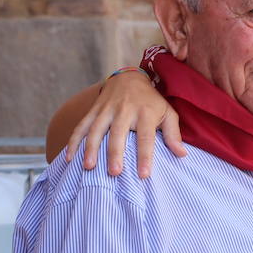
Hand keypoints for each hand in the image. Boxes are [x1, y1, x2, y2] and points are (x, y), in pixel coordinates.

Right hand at [69, 70, 184, 177]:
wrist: (129, 78)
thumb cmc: (151, 102)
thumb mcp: (168, 113)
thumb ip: (174, 134)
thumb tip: (182, 155)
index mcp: (145, 113)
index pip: (146, 137)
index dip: (145, 156)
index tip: (143, 175)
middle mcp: (124, 110)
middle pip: (118, 133)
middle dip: (115, 153)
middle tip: (114, 173)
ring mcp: (106, 109)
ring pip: (96, 129)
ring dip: (90, 148)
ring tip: (88, 167)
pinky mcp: (93, 110)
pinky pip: (81, 126)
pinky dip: (74, 141)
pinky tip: (69, 158)